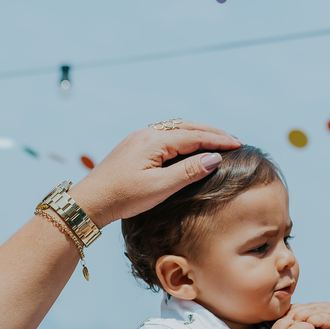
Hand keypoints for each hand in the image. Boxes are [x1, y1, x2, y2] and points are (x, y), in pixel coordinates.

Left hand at [68, 122, 240, 225]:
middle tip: (234, 140)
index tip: (239, 144)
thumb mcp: (160, 187)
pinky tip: (189, 145)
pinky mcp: (134, 145)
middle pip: (187, 127)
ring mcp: (139, 138)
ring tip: (216, 140)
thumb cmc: (124, 197)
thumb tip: (214, 158)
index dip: (219, 140)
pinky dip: (183, 137)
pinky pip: (165, 134)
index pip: (195, 135)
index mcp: (155, 141)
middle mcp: (147, 133)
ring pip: (176, 128)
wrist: (90, 201)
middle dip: (212, 133)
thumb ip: (188, 171)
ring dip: (198, 133)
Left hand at [288, 303, 329, 328]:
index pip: (295, 308)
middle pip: (298, 309)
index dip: (286, 317)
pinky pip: (317, 318)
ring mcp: (328, 311)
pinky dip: (310, 325)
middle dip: (290, 320)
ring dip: (298, 323)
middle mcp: (320, 307)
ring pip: (306, 312)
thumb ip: (303, 328)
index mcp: (314, 308)